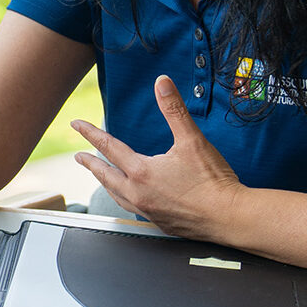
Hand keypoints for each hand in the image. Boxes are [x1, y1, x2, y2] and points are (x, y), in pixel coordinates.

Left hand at [71, 75, 243, 239]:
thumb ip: (174, 109)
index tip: (77, 125)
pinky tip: (130, 197)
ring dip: (104, 182)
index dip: (91, 133)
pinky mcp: (160, 223)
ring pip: (115, 195)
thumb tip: (162, 83)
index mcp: (142, 172)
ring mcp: (148, 211)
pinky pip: (131, 208)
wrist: (229, 217)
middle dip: (90, 163)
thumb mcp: (192, 139)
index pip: (109, 147)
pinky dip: (122, 198)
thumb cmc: (213, 180)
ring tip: (100, 176)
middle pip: (105, 175)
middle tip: (79, 156)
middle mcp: (139, 194)